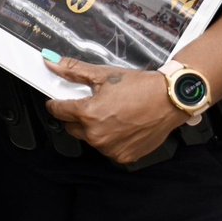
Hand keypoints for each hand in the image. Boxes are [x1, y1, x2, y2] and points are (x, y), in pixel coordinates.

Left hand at [44, 56, 185, 165]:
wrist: (169, 99)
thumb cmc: (140, 87)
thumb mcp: (103, 74)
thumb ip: (73, 70)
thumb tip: (51, 64)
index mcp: (88, 114)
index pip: (58, 111)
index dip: (56, 103)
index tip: (58, 101)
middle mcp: (97, 136)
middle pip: (71, 127)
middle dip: (76, 116)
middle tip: (91, 104)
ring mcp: (110, 149)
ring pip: (89, 139)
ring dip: (93, 129)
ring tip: (111, 113)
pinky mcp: (124, 156)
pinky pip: (107, 149)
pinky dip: (110, 139)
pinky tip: (121, 125)